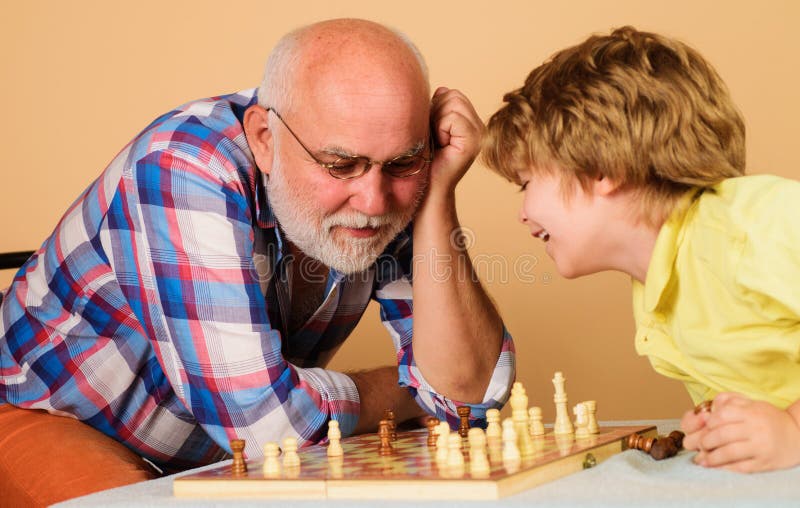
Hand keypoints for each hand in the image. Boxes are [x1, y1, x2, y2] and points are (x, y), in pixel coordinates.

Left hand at [428, 87, 484, 196]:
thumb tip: (441, 89)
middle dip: (436, 112)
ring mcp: (480, 133)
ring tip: (438, 140)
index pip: (452, 93)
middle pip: (453, 95)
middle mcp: (480, 126)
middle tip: (434, 136)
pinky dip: (441, 129)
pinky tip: (441, 145)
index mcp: (470, 120)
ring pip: (453, 103)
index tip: (433, 132)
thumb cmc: (425, 158)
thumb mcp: (430, 126)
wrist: (428, 187)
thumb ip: (437, 106)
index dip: (435, 107)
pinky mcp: (475, 141)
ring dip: (437, 121)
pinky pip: (453, 118)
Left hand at [683, 392, 799, 472]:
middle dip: (705, 441)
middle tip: (699, 444)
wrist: (797, 435)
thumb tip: (707, 410)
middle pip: (722, 435)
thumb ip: (727, 401)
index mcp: (750, 412)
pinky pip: (740, 468)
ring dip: (711, 457)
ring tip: (702, 459)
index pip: (722, 415)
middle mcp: (756, 429)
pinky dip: (724, 468)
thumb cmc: (766, 418)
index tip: (704, 426)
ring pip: (729, 453)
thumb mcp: (750, 403)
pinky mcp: (764, 463)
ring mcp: (761, 447)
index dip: (708, 422)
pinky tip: (714, 467)